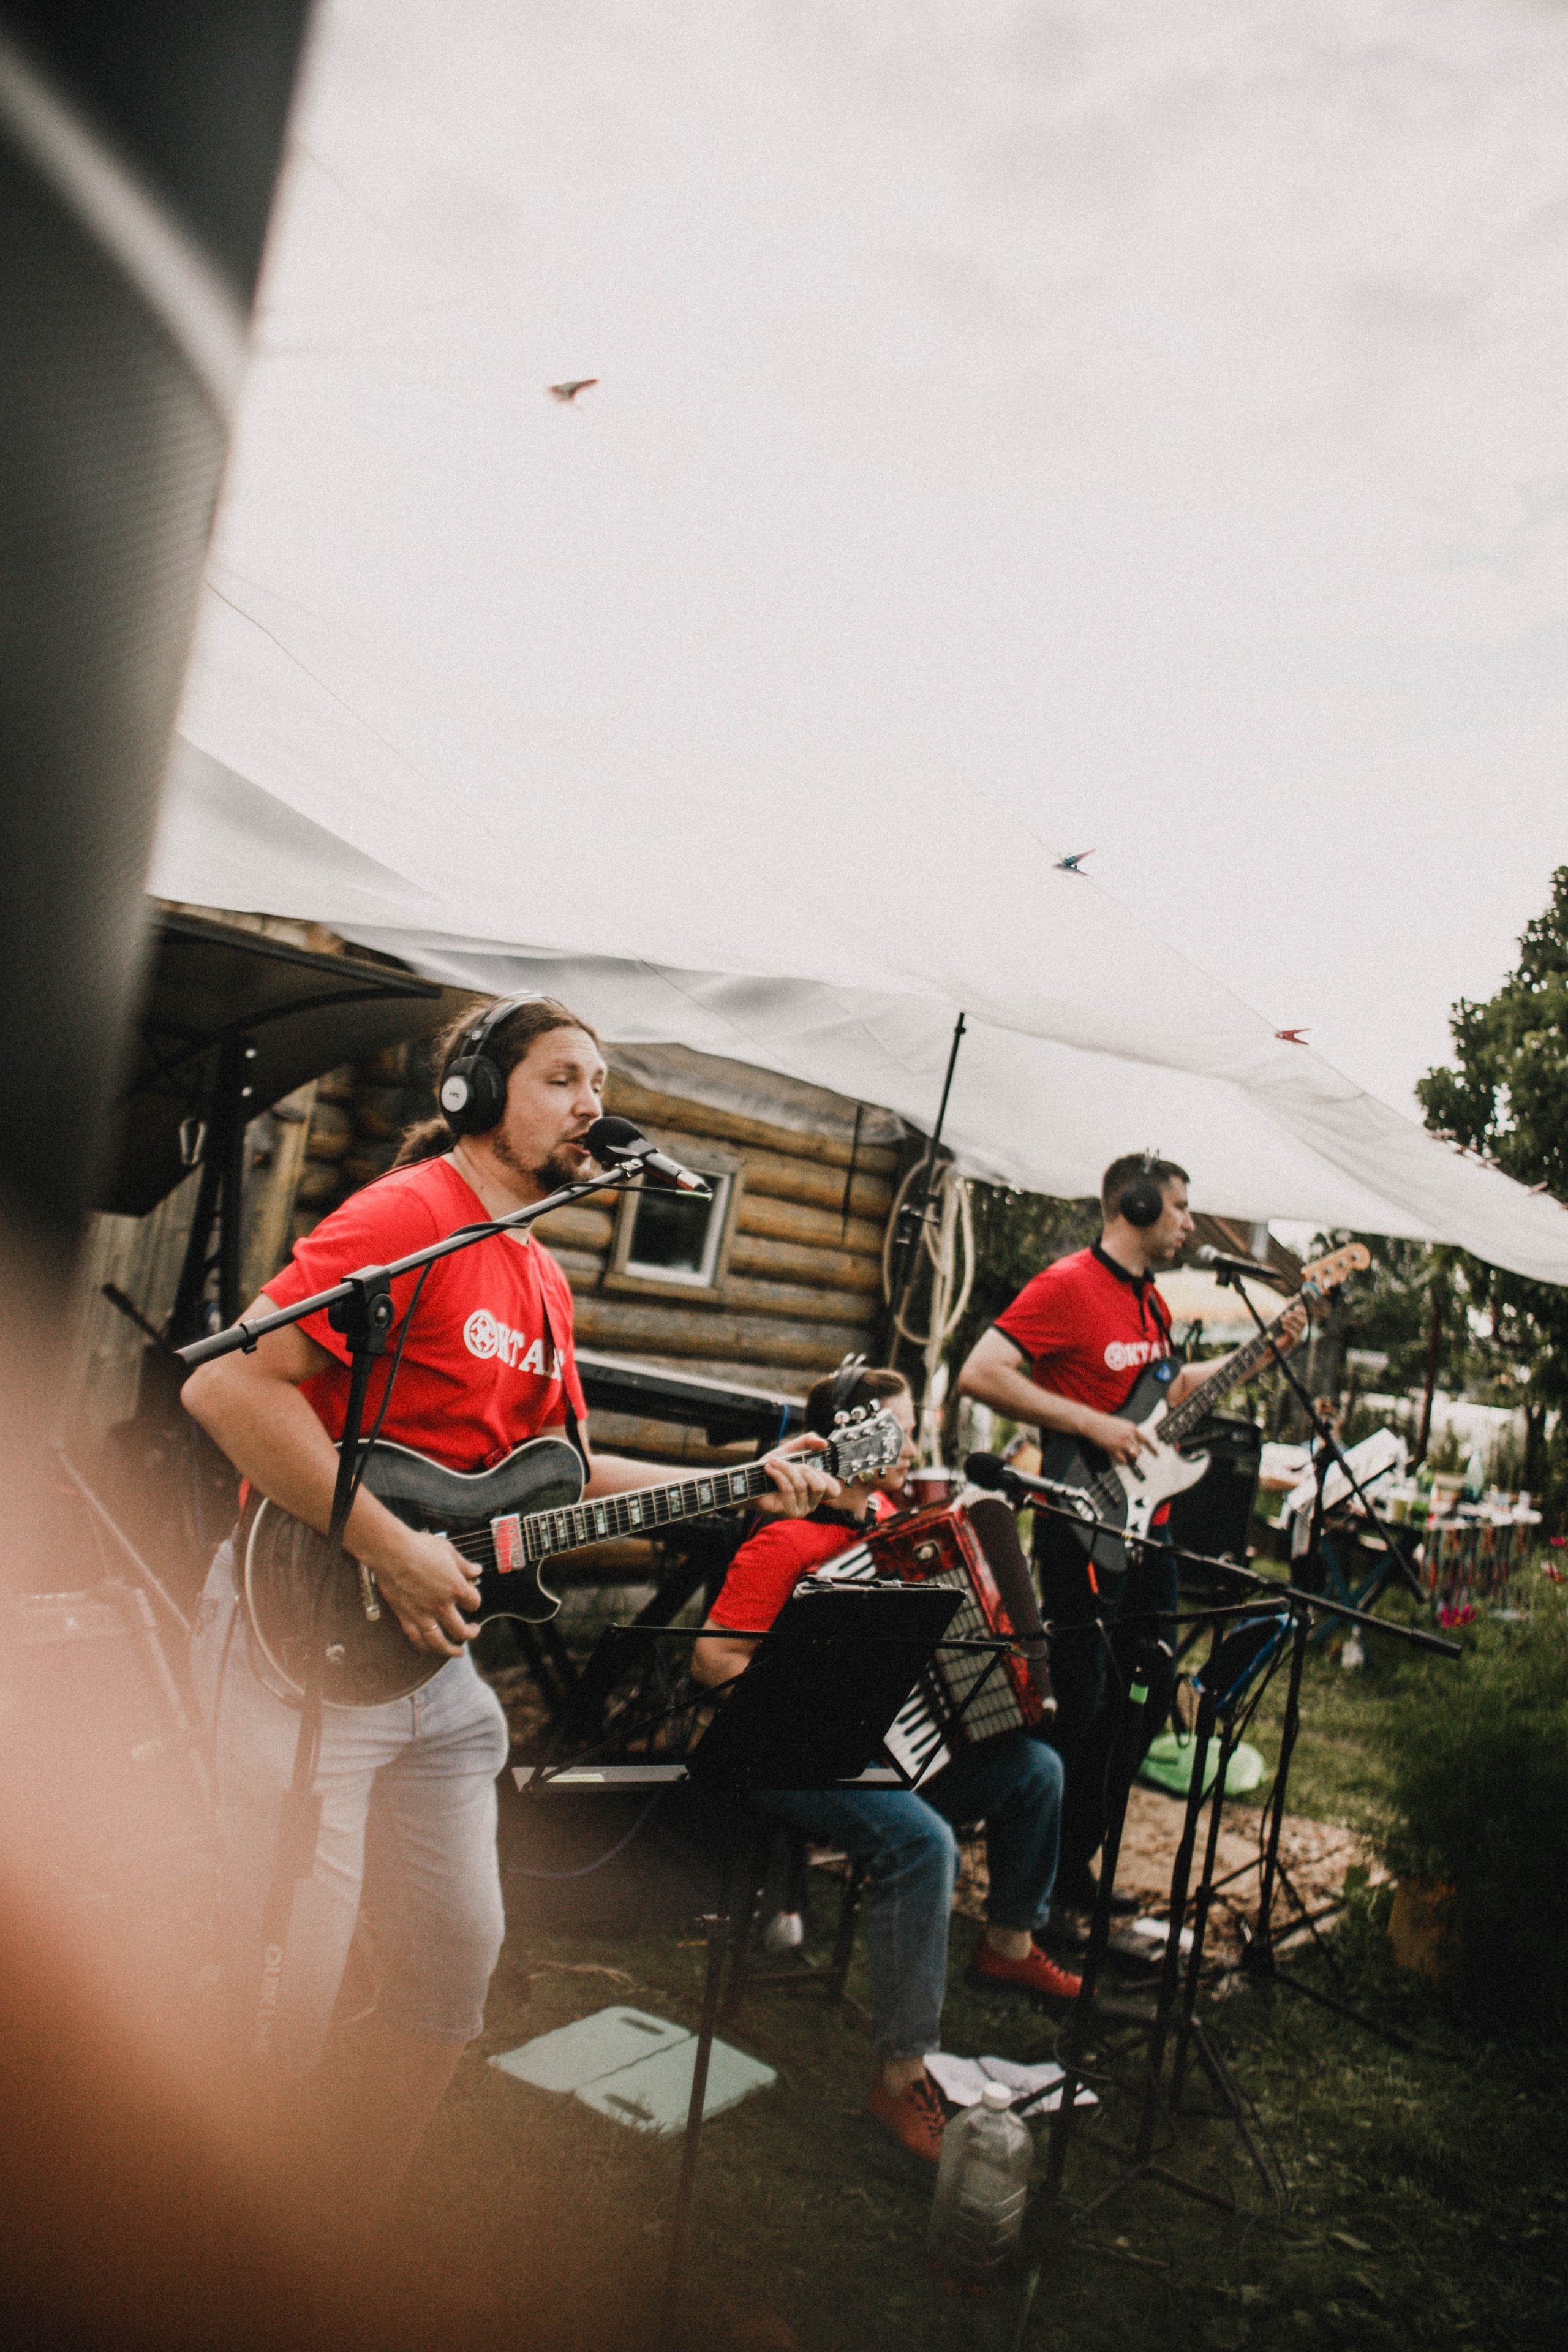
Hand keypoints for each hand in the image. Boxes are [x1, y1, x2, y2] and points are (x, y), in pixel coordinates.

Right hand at [365, 1525, 480, 1655]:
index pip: (474, 1603)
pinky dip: (424, 1646)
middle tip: (473, 1631)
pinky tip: (429, 1647)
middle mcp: (441, 1605)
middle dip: (470, 1633)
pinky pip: (416, 1638)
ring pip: (439, 1642)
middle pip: (461, 1630)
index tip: (471, 1599)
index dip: (475, 1601)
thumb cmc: (419, 1547)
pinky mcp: (405, 1616)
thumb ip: (464, 1565)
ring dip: (450, 1650)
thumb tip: (476, 1571)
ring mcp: (422, 1614)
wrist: (391, 1551)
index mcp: (456, 1588)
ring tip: (457, 1652)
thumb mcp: (448, 1551)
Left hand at [755, 1437, 840, 1518]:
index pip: (834, 1490)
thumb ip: (808, 1442)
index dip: (827, 1477)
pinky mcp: (787, 1511)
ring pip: (801, 1485)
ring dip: (786, 1469)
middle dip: (802, 1468)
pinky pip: (788, 1489)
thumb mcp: (791, 1450)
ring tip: (773, 1462)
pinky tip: (769, 1468)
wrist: (750, 1481)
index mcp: (816, 1492)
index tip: (810, 1466)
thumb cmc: (772, 1468)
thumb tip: (824, 1443)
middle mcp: (811, 1504)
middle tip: (787, 1463)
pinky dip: (778, 1474)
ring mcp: (800, 1510)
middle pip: (819, 1485)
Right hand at [1080, 1409, 1153, 1466]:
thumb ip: (1128, 1433)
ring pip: (1133, 1455)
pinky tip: (1116, 1455)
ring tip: (1124, 1457)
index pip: (1145, 1440)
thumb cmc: (1104, 1424)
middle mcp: (1129, 1435)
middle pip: (1139, 1450)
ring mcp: (1122, 1442)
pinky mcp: (1115, 1449)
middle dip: (1135, 1454)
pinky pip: (1123, 1459)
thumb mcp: (1120, 1425)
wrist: (1092, 1423)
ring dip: (1130, 1458)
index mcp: (1132, 1428)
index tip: (1157, 1455)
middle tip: (1131, 1456)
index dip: (1152, 1448)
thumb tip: (1133, 1447)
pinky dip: (1121, 1460)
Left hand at [1276, 1302, 1308, 1354]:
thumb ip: (1287, 1308)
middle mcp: (1302, 1330)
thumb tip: (1290, 1299)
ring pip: (1299, 1327)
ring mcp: (1300, 1336)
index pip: (1306, 1316)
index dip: (1303, 1311)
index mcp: (1301, 1323)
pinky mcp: (1295, 1342)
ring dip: (1290, 1321)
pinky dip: (1289, 1328)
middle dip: (1296, 1316)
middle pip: (1304, 1321)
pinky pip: (1295, 1334)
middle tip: (1287, 1313)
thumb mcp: (1283, 1317)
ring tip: (1282, 1319)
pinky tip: (1283, 1326)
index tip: (1296, 1307)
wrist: (1274, 1344)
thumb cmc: (1279, 1329)